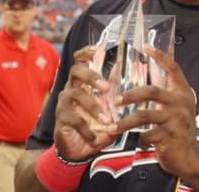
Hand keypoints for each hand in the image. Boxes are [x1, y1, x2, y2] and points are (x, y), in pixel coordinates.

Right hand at [53, 46, 118, 161]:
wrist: (78, 150)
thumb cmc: (96, 125)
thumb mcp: (110, 108)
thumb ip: (118, 93)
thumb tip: (137, 71)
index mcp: (83, 83)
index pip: (80, 60)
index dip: (87, 52)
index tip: (98, 48)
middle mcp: (72, 88)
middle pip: (76, 71)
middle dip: (91, 75)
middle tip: (106, 86)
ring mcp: (65, 103)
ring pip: (75, 94)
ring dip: (94, 107)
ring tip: (107, 120)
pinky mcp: (61, 118)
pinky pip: (73, 118)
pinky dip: (87, 129)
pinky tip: (95, 138)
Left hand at [111, 46, 198, 179]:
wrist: (190, 158)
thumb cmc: (178, 130)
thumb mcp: (176, 108)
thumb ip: (165, 94)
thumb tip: (148, 71)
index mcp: (183, 93)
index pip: (173, 69)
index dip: (161, 57)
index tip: (147, 45)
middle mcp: (182, 103)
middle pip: (152, 91)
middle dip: (130, 95)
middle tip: (115, 99)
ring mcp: (177, 119)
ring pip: (144, 115)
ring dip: (125, 122)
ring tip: (113, 128)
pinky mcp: (170, 136)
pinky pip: (146, 135)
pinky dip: (139, 140)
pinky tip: (137, 143)